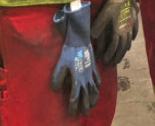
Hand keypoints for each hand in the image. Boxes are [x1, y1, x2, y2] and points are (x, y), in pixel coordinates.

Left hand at [50, 1, 100, 115]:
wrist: (79, 40)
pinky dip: (98, 85)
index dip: (73, 106)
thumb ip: (57, 78)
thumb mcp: (60, 65)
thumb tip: (56, 89)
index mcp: (77, 79)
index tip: (71, 113)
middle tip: (85, 113)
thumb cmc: (68, 52)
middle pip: (87, 95)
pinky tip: (98, 88)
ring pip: (94, 89)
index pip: (75, 97)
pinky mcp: (93, 67)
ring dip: (94, 98)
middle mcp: (85, 78)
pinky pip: (97, 78)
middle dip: (85, 105)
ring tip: (93, 104)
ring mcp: (91, 73)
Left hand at [91, 0, 138, 64]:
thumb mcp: (102, 17)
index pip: (114, 48)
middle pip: (123, 47)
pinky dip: (133, 38)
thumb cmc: (111, 5)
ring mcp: (132, 26)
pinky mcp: (135, 19)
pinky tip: (132, 40)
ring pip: (130, 41)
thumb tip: (93, 39)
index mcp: (118, 32)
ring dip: (125, 49)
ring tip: (122, 54)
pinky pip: (135, 31)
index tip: (105, 61)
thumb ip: (98, 29)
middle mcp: (126, 31)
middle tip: (114, 62)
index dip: (109, 55)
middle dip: (118, 56)